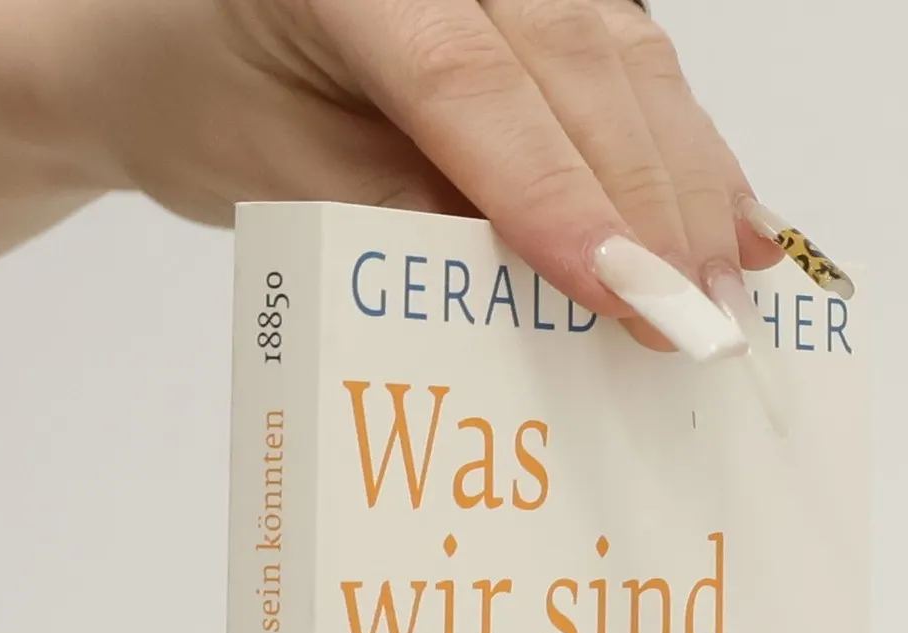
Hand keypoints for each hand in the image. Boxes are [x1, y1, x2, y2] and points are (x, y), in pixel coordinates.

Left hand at [49, 0, 781, 351]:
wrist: (170, 36)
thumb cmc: (211, 104)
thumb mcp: (288, 187)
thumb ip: (411, 226)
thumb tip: (552, 300)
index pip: (471, 85)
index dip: (560, 197)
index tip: (627, 295)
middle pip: (576, 65)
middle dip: (652, 206)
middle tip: (702, 322)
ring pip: (622, 57)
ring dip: (689, 181)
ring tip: (730, 288)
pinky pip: (627, 58)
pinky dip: (684, 148)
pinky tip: (736, 220)